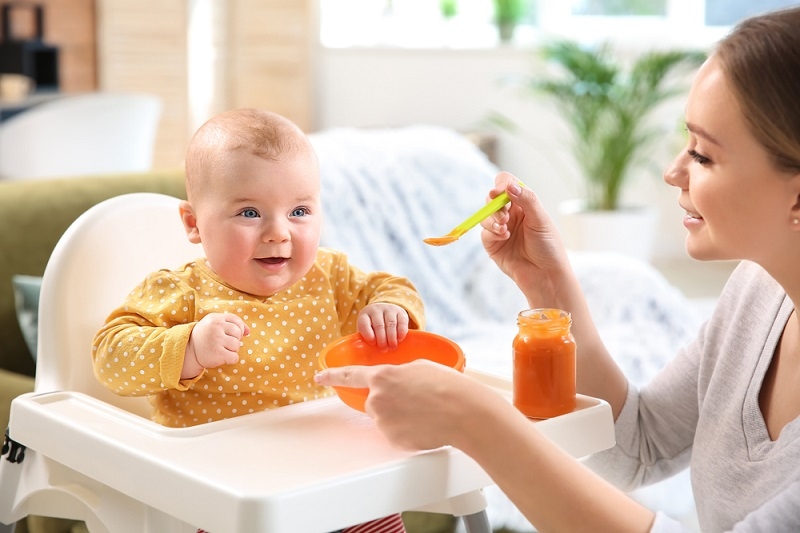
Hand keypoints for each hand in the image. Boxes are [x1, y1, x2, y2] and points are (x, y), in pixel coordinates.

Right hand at [182, 312, 249, 378]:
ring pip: (237, 345)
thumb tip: (248, 332)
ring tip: (223, 350)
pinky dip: (231, 359)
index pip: (236, 321)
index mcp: (216, 318)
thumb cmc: (205, 336)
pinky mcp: (217, 353)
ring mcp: (216, 340)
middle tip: (225, 344)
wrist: (188, 350)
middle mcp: (216, 327)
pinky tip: (223, 357)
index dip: (239, 329)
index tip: (232, 335)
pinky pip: (234, 357)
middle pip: (238, 333)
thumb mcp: (215, 324)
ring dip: (232, 350)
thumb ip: (232, 324)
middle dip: (235, 340)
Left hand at [315, 360, 494, 449]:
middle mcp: (377, 399)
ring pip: (385, 419)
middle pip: (374, 402)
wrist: (463, 412)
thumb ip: (399, 374)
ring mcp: (383, 421)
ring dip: (399, 417)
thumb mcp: (419, 367)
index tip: (319, 377)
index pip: (350, 375)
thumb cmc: (446, 385)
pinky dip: (407, 432)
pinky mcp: (393, 440)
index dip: (332, 375)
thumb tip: (396, 384)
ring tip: (424, 413)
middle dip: (390, 402)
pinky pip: (395, 434)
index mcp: (383, 376)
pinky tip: (424, 426)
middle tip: (415, 401)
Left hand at [356, 303, 409, 349]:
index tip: (373, 344)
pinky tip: (400, 339)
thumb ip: (367, 340)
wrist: (384, 312)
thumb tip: (368, 355)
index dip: (368, 335)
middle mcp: (376, 310)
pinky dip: (401, 332)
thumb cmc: (373, 326)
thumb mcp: (367, 330)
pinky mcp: (400, 312)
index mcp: (364, 315)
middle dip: (382, 339)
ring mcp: (389, 309)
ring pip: (391, 324)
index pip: (364, 324)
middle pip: (379, 325)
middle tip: (384, 349)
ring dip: (392, 337)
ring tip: (392, 347)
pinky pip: (402, 322)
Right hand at [480, 171, 570, 296]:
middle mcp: (511, 214)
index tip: (499, 192)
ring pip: (486, 215)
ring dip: (492, 219)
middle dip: (495, 205)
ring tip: (504, 229)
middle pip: (492, 199)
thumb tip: (510, 185)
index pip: (507, 185)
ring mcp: (501, 229)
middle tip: (504, 215)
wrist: (545, 276)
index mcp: (524, 204)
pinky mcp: (493, 244)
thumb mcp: (540, 220)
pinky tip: (504, 237)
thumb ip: (527, 200)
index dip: (501, 185)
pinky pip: (484, 232)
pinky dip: (492, 232)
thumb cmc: (548, 247)